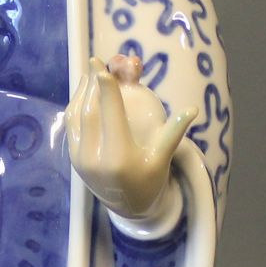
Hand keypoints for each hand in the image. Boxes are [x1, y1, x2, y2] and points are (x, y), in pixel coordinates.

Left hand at [65, 55, 195, 220]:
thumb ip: (173, 133)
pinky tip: (85, 90)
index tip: (102, 67)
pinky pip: (72, 125)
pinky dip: (77, 104)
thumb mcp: (162, 159)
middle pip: (90, 112)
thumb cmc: (150, 180)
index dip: (106, 90)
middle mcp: (94, 158)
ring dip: (82, 91)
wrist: (126, 206)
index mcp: (118, 157)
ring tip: (90, 70)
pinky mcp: (73, 157)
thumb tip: (193, 108)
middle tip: (96, 60)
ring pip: (77, 116)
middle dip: (92, 84)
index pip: (109, 116)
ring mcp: (80, 158)